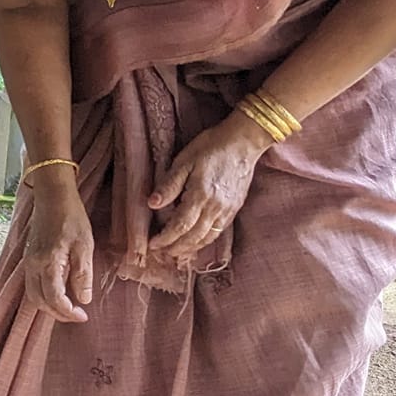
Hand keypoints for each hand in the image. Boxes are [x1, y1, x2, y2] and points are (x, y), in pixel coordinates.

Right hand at [22, 172, 94, 323]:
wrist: (52, 197)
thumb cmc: (71, 218)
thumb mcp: (84, 245)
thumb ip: (83, 274)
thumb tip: (84, 299)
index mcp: (48, 263)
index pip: (54, 298)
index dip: (68, 312)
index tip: (83, 316)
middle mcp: (33, 266)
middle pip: (39, 301)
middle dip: (57, 313)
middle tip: (78, 315)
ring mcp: (28, 262)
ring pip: (32, 295)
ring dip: (49, 306)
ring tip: (69, 308)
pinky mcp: (29, 258)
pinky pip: (31, 285)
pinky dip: (43, 296)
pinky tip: (58, 293)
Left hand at [147, 112, 268, 260]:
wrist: (243, 142)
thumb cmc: (210, 147)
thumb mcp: (184, 161)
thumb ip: (169, 185)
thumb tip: (152, 204)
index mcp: (200, 195)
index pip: (180, 226)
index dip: (165, 238)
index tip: (152, 244)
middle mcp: (215, 207)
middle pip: (193, 237)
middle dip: (176, 248)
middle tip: (161, 253)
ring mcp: (227, 209)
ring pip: (207, 237)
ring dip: (191, 248)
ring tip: (176, 252)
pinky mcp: (234, 208)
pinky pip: (218, 231)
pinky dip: (205, 240)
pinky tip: (196, 241)